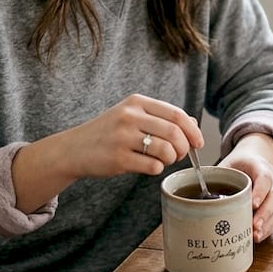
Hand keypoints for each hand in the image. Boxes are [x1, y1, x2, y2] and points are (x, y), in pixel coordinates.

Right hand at [59, 94, 202, 178]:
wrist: (74, 149)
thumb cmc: (109, 132)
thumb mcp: (133, 116)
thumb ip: (162, 118)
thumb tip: (193, 124)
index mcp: (136, 102)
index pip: (176, 114)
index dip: (193, 131)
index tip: (198, 142)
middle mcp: (129, 116)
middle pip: (174, 133)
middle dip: (183, 148)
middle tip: (179, 155)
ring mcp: (122, 137)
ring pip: (166, 150)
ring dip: (170, 159)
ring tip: (162, 159)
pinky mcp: (118, 158)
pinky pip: (152, 166)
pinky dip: (157, 169)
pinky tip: (147, 166)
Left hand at [219, 138, 272, 242]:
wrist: (254, 160)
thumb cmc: (240, 165)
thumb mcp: (228, 165)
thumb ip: (216, 177)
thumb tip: (197, 193)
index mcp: (260, 166)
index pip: (264, 177)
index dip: (260, 191)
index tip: (252, 204)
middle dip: (265, 213)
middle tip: (254, 226)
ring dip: (268, 223)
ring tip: (256, 235)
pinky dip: (270, 227)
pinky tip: (259, 235)